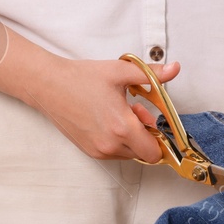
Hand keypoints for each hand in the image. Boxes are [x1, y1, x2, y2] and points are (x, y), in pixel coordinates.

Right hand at [25, 55, 180, 165]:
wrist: (49, 85)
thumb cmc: (82, 78)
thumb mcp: (121, 71)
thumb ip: (152, 74)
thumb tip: (175, 69)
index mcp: (122, 127)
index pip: (154, 152)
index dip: (160, 138)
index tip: (156, 121)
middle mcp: (110, 144)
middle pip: (143, 154)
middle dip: (146, 135)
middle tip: (137, 110)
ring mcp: (98, 150)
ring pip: (129, 154)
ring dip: (132, 137)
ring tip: (121, 112)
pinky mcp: (89, 151)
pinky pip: (114, 152)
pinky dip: (118, 140)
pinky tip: (109, 119)